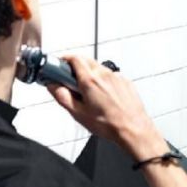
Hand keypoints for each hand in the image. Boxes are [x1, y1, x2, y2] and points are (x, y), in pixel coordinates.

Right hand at [47, 55, 161, 156]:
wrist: (133, 129)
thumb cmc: (109, 124)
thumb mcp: (78, 114)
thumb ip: (62, 97)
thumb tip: (53, 86)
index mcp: (90, 80)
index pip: (74, 58)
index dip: (63, 59)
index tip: (58, 67)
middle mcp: (104, 74)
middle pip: (86, 60)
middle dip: (75, 66)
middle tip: (69, 80)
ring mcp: (116, 76)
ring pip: (98, 68)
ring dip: (89, 74)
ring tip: (88, 93)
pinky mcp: (125, 81)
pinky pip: (110, 76)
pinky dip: (103, 81)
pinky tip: (103, 97)